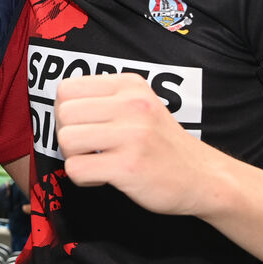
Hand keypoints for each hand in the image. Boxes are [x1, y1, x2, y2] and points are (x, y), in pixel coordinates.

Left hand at [54, 73, 214, 214]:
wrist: (204, 178)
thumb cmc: (161, 144)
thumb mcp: (140, 105)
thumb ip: (105, 99)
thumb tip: (59, 105)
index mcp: (130, 85)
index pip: (68, 88)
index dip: (67, 111)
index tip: (85, 127)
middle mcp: (132, 105)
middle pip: (63, 113)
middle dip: (68, 135)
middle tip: (89, 149)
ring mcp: (132, 135)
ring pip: (66, 140)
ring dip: (74, 157)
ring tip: (96, 162)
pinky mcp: (128, 166)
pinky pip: (76, 169)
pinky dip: (83, 178)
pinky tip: (104, 178)